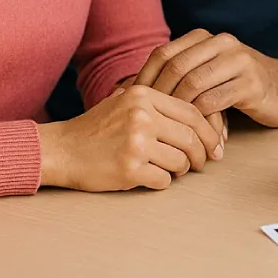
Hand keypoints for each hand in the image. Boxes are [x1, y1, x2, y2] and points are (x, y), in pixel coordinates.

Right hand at [38, 85, 223, 191]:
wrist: (61, 150)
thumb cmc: (95, 128)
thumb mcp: (124, 100)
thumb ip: (157, 103)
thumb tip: (200, 115)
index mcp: (143, 95)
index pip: (192, 112)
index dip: (210, 131)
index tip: (217, 144)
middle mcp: (142, 116)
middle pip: (191, 138)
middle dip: (202, 154)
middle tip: (203, 163)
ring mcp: (136, 143)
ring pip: (180, 161)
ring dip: (182, 170)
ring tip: (172, 169)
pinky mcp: (129, 169)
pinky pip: (164, 180)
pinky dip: (163, 182)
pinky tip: (152, 177)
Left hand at [134, 30, 277, 127]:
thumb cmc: (235, 85)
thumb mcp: (206, 74)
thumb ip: (176, 78)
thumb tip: (125, 93)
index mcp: (205, 38)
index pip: (163, 54)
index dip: (144, 80)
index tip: (132, 105)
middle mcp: (221, 43)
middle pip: (176, 67)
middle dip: (158, 96)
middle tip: (148, 121)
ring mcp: (238, 61)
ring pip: (194, 84)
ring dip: (178, 111)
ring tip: (168, 130)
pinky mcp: (251, 83)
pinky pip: (214, 100)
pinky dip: (199, 118)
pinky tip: (193, 133)